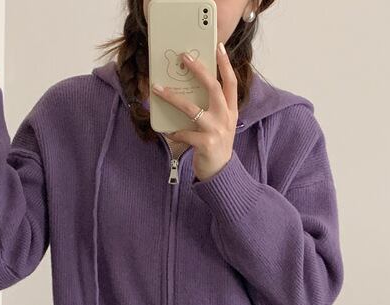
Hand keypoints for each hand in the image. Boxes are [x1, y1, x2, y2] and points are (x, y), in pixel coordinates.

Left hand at [152, 43, 236, 181]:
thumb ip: (212, 108)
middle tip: (184, 57)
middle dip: (198, 70)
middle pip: (213, 87)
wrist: (221, 173)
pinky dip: (174, 131)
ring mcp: (217, 131)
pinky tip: (168, 131)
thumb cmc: (216, 145)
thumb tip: (191, 90)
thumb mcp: (221, 124)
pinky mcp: (206, 144)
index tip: (218, 47)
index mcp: (231, 110)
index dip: (225, 64)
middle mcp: (226, 118)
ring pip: (192, 109)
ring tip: (158, 89)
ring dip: (172, 98)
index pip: (231, 82)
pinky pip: (184, 133)